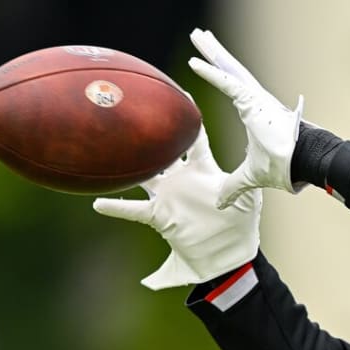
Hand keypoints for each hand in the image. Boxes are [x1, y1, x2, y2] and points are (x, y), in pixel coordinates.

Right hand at [93, 127, 261, 289]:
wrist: (227, 253)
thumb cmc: (241, 223)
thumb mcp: (248, 199)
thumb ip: (244, 182)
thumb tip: (251, 168)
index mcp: (203, 170)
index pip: (193, 139)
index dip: (187, 119)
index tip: (180, 96)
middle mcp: (181, 178)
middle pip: (162, 150)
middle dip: (151, 134)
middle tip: (134, 112)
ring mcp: (168, 196)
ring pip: (143, 175)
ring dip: (128, 165)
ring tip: (107, 150)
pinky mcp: (159, 215)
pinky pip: (134, 210)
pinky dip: (117, 207)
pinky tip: (99, 203)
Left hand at [189, 28, 304, 207]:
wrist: (305, 166)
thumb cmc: (286, 168)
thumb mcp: (250, 178)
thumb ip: (233, 187)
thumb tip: (219, 202)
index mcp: (256, 113)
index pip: (232, 88)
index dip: (218, 75)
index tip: (204, 63)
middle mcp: (256, 101)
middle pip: (230, 71)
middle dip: (214, 54)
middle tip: (199, 36)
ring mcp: (257, 99)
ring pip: (229, 69)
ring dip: (212, 52)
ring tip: (197, 35)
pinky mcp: (255, 102)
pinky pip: (229, 83)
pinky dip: (213, 73)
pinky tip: (196, 62)